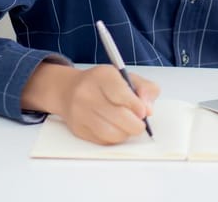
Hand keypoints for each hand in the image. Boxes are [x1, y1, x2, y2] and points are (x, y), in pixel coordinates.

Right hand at [21, 63, 160, 144]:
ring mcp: (80, 113)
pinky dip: (114, 138)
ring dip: (125, 133)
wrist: (69, 90)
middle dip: (135, 124)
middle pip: (118, 116)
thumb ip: (145, 89)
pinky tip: (115, 129)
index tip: (143, 112)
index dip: (136, 106)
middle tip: (140, 123)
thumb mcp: (127, 77)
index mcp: (102, 76)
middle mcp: (87, 93)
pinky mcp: (77, 129)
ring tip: (127, 126)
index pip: (120, 94)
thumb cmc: (104, 84)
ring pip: (111, 133)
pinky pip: (103, 141)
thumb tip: (148, 110)